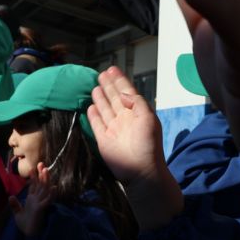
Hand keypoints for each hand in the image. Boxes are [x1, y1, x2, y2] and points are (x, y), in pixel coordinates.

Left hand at [10, 162, 52, 237]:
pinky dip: (51, 194)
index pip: (34, 186)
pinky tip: (53, 188)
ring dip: (46, 180)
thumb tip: (10, 196)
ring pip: (44, 189)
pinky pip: (48, 201)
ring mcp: (41, 203)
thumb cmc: (25, 225)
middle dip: (41, 174)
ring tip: (46, 170)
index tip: (32, 167)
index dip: (33, 177)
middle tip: (41, 163)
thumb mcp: (18, 214)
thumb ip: (15, 205)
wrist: (29, 235)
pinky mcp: (42, 209)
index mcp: (32, 200)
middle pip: (40, 184)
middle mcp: (37, 200)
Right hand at [88, 66, 182, 229]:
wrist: (141, 171)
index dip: (119, 80)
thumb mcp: (148, 118)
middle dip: (109, 85)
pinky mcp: (103, 140)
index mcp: (137, 112)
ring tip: (95, 86)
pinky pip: (96, 124)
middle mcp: (124, 118)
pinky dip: (93, 115)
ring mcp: (113, 129)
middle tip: (102, 73)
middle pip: (114, 98)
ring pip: (105, 109)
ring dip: (100, 97)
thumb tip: (123, 94)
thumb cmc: (148, 144)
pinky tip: (90, 106)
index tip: (112, 69)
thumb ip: (136, 102)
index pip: (127, 92)